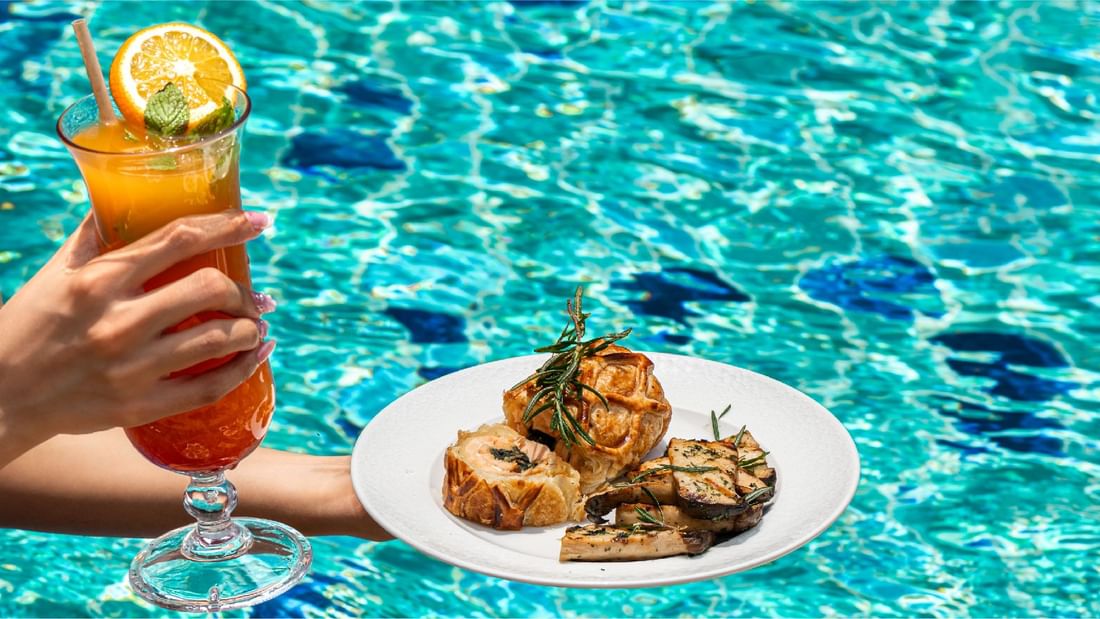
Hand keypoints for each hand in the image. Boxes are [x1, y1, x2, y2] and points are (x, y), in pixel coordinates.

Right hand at [0, 210, 274, 465]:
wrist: (0, 396)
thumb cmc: (28, 326)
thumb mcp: (55, 274)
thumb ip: (94, 238)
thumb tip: (122, 199)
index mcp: (99, 281)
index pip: (179, 240)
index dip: (229, 227)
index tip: (261, 222)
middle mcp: (118, 321)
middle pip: (209, 290)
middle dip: (244, 292)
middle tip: (255, 297)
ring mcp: (131, 367)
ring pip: (218, 339)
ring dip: (250, 329)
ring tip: (256, 325)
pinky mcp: (139, 406)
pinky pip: (209, 389)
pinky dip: (243, 369)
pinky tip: (257, 356)